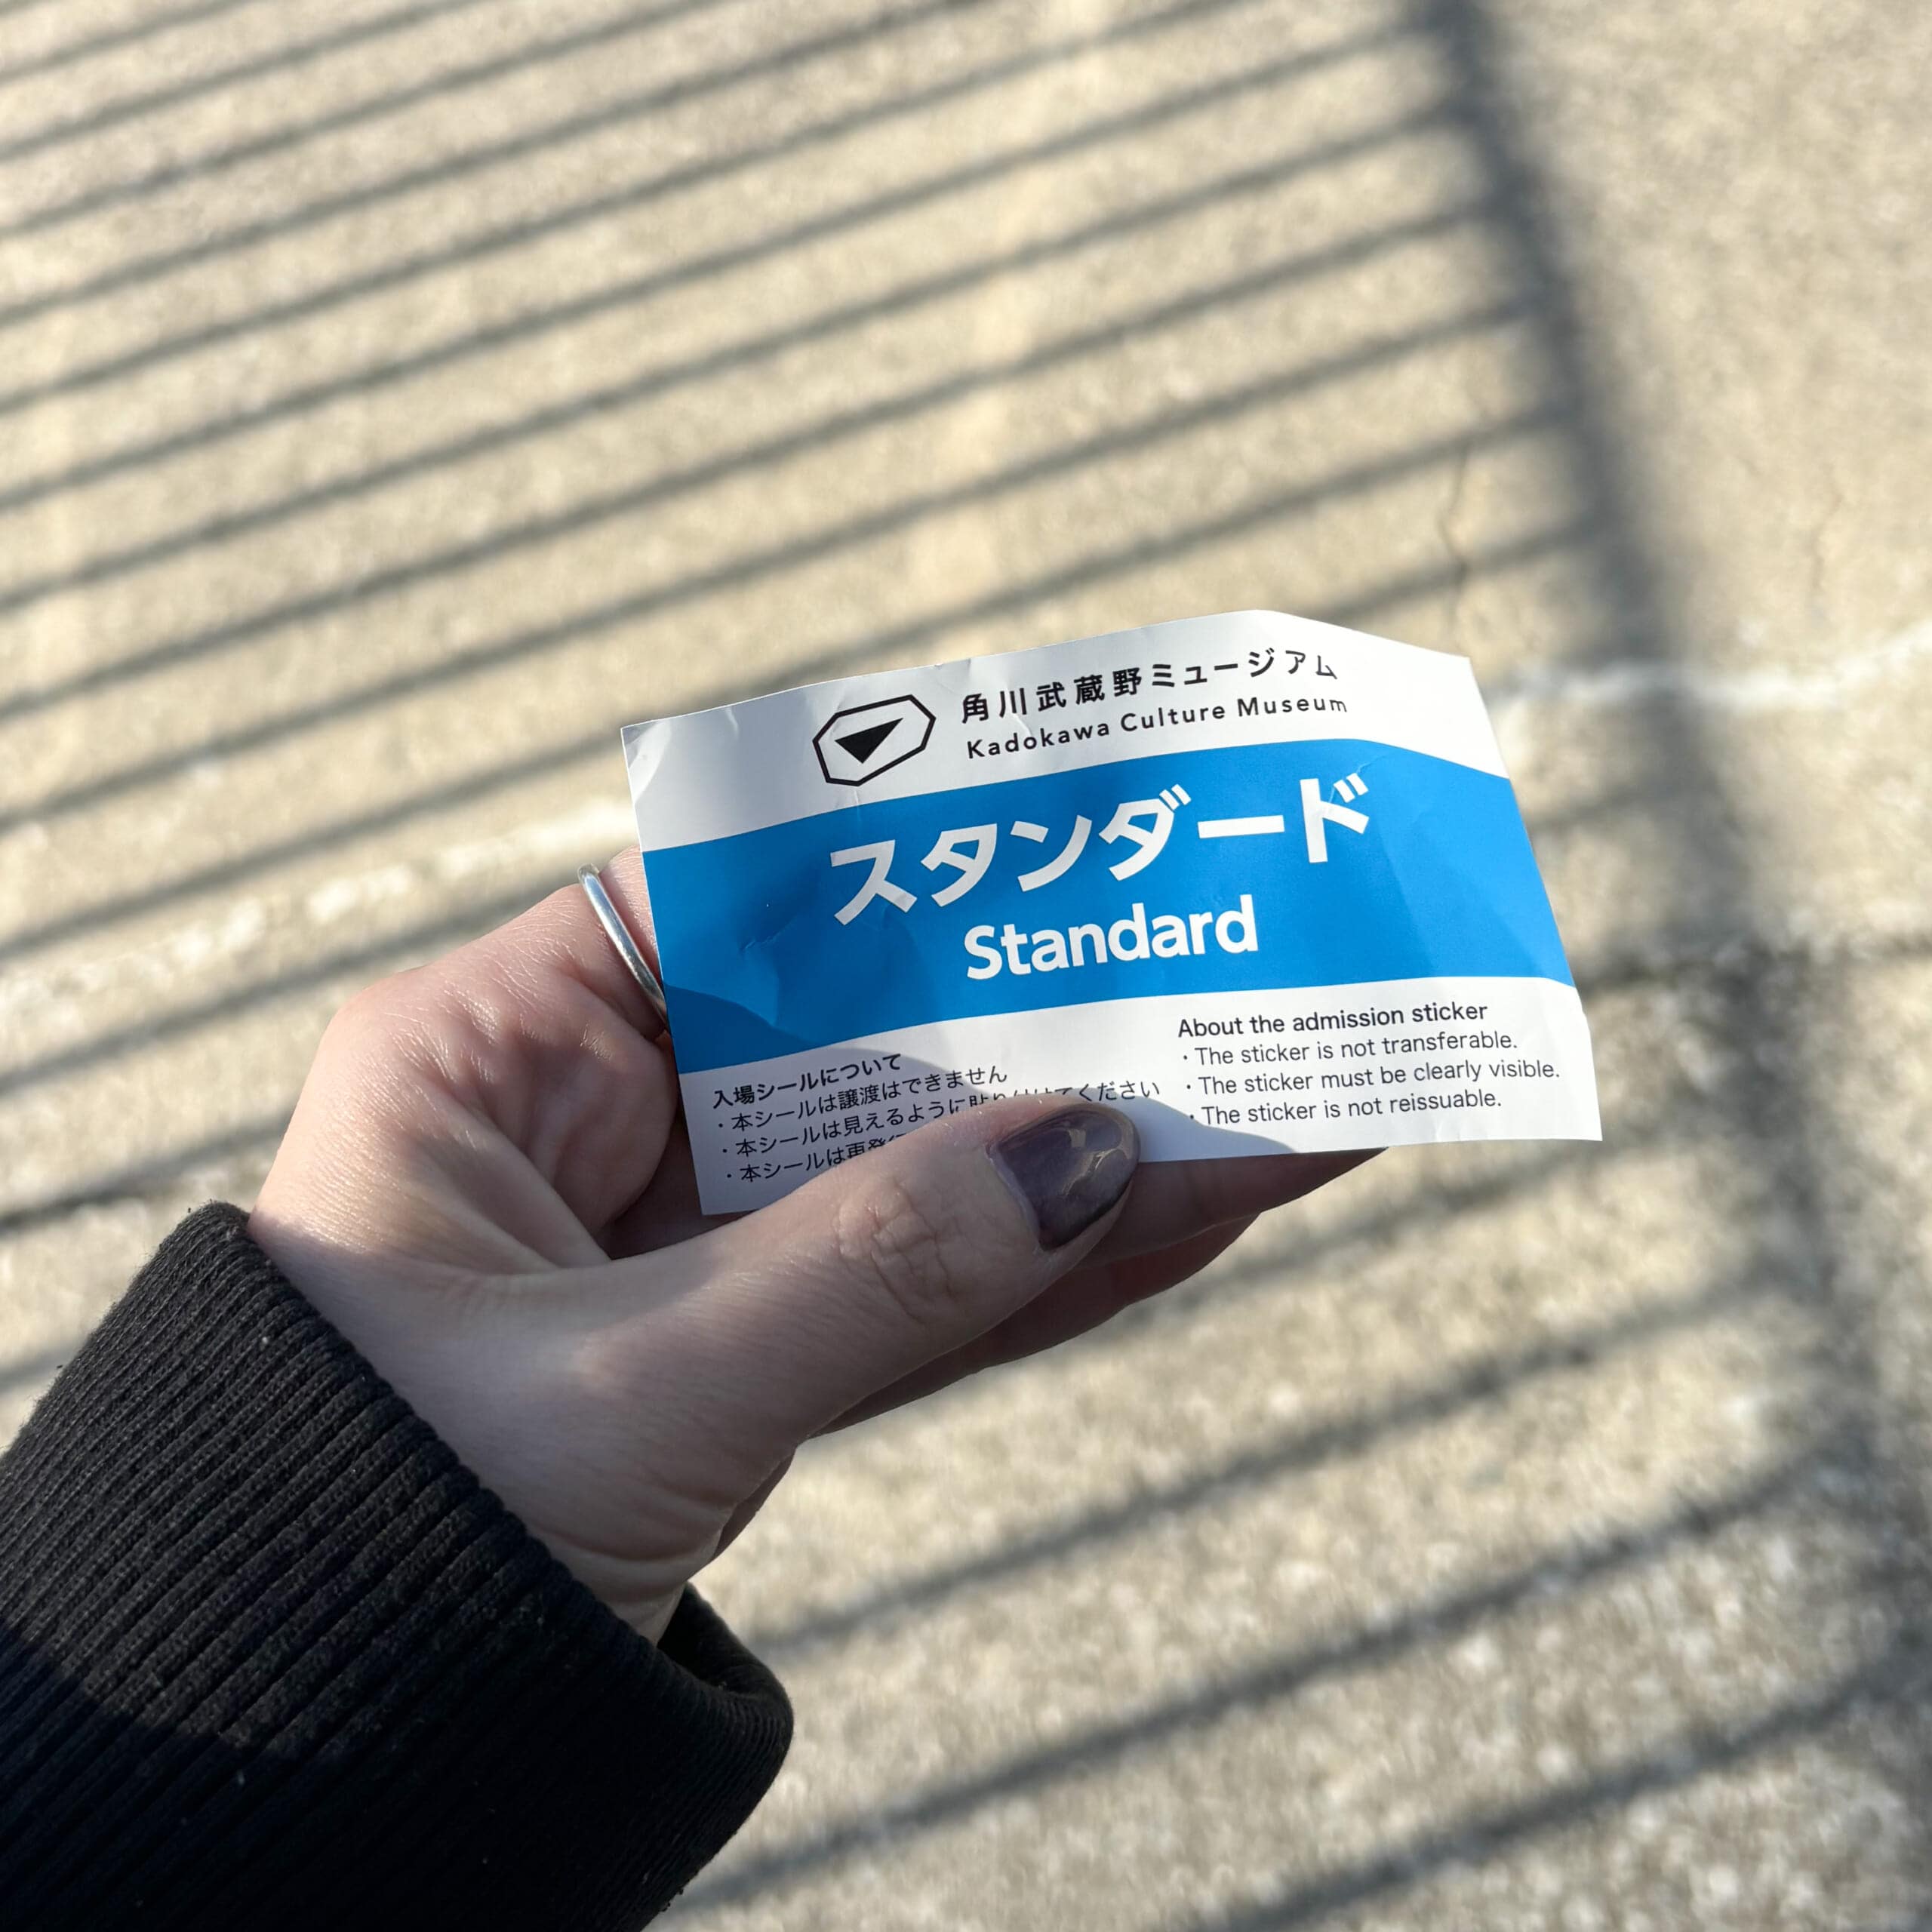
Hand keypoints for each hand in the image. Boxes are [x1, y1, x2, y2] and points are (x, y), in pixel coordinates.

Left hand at [251, 854, 1371, 1638]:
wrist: (319, 1766)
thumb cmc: (378, 1537)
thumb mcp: (635, 1383)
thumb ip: (869, 1266)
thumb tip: (1091, 1152)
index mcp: (491, 1060)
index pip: (721, 907)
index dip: (894, 872)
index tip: (1057, 841)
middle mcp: (585, 1132)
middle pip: (851, 1043)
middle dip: (1039, 1031)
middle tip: (1226, 982)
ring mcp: (676, 1253)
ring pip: (908, 1180)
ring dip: (1081, 1159)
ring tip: (1272, 1106)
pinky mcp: (741, 1365)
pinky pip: (910, 1300)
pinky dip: (1041, 1277)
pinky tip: (1188, 1220)